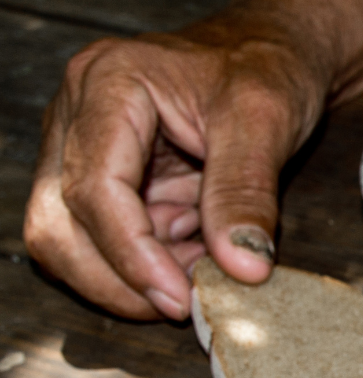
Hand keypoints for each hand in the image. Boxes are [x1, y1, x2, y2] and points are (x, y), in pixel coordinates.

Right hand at [23, 29, 325, 319]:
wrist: (272, 57)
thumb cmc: (264, 70)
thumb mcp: (265, 122)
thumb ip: (246, 192)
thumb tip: (241, 266)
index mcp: (109, 84)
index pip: (94, 187)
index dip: (131, 253)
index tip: (178, 295)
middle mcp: (79, 116)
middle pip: (60, 222)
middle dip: (117, 278)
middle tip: (183, 304)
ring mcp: (85, 151)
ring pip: (70, 240)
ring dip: (129, 278)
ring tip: (197, 277)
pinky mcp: (108, 181)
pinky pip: (104, 242)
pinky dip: (146, 267)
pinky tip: (192, 263)